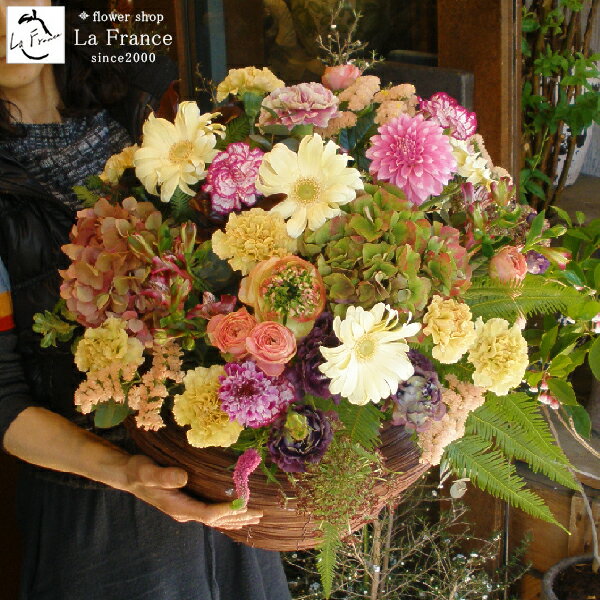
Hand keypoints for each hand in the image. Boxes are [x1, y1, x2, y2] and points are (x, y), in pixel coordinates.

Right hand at [122, 455, 262, 529]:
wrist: (129, 475)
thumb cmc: (139, 471)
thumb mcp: (148, 471)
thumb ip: (164, 476)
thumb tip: (183, 478)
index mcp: (178, 507)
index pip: (207, 513)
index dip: (226, 510)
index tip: (244, 504)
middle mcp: (184, 512)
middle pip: (216, 520)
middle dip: (238, 518)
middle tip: (260, 514)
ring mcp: (186, 509)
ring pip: (215, 519)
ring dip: (235, 518)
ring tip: (254, 518)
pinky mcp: (187, 503)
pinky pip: (211, 513)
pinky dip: (226, 514)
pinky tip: (235, 513)